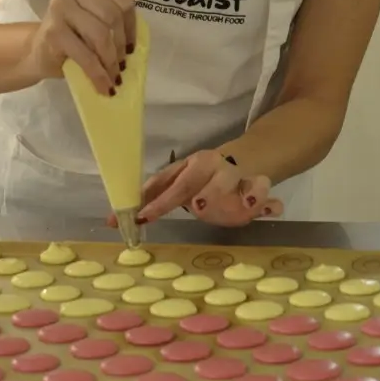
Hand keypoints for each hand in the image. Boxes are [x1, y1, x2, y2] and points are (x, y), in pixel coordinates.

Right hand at [27, 0, 145, 92]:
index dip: (132, 25)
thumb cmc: (74, 30)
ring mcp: (58, 6)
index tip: (130, 45)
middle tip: (121, 64)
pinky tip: (104, 86)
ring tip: (113, 76)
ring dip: (110, 61)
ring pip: (100, 34)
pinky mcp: (53, 31)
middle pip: (112, 15)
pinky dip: (98, 74)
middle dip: (120, 45)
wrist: (39, 51)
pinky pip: (86, 55)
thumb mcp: (99, 10)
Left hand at [107, 151, 283, 227]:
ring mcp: (232, 173)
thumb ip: (153, 201)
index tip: (137, 218)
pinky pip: (260, 189)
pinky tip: (270, 210)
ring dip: (216, 194)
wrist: (249, 159)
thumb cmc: (205, 180)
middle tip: (187, 209)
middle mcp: (208, 166)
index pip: (163, 182)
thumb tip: (109, 221)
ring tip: (209, 208)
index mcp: (186, 166)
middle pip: (188, 179)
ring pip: (226, 180)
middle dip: (175, 197)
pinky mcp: (257, 183)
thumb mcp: (180, 184)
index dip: (151, 200)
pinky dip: (262, 199)